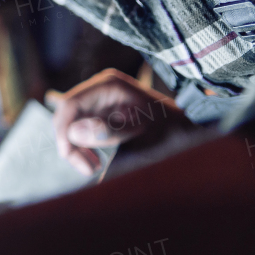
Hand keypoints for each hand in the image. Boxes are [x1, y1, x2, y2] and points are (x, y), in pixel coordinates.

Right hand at [48, 68, 185, 175]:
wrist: (190, 132)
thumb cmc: (171, 130)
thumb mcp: (142, 132)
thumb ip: (109, 131)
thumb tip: (74, 132)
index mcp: (108, 85)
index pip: (70, 105)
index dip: (64, 131)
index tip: (72, 158)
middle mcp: (99, 89)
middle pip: (67, 115)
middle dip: (70, 142)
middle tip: (87, 168)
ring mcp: (99, 101)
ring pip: (71, 124)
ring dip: (76, 147)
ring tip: (92, 168)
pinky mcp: (101, 115)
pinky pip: (82, 130)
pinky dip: (84, 148)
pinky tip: (95, 162)